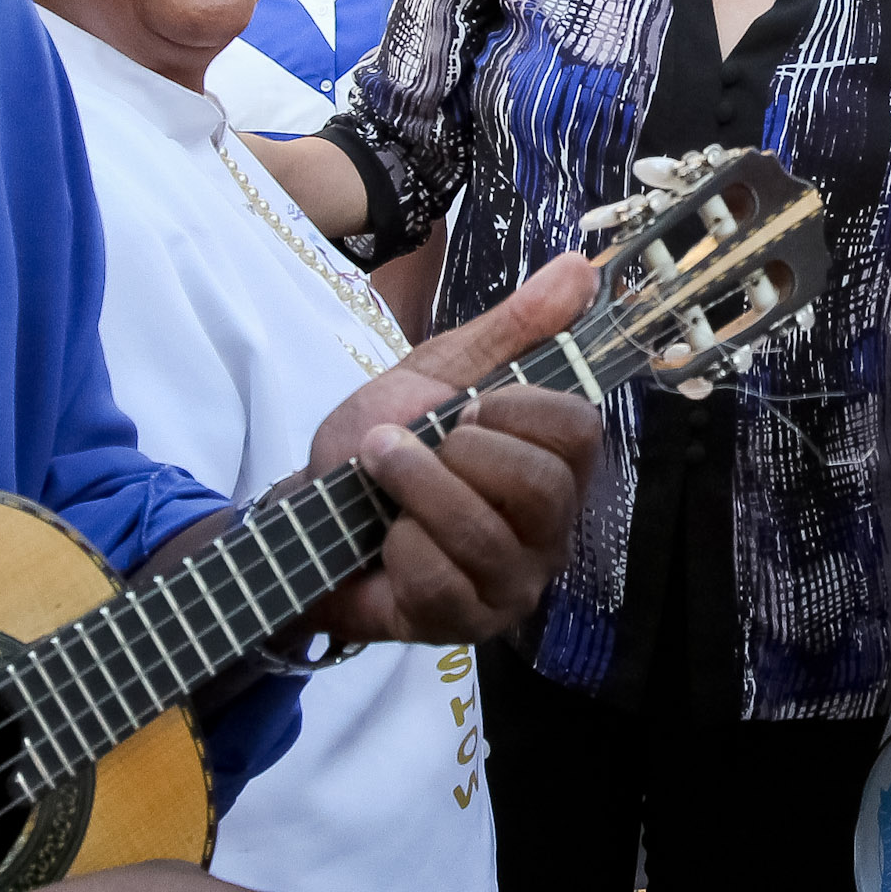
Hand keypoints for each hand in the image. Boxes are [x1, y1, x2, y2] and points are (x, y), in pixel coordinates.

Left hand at [303, 255, 603, 646]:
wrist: (310, 512)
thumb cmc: (387, 442)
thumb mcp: (440, 372)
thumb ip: (512, 327)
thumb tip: (579, 265)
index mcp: (554, 462)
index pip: (579, 430)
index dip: (517, 409)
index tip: (468, 406)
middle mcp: (549, 529)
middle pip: (541, 486)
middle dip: (457, 453)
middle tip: (418, 441)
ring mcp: (512, 583)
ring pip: (484, 535)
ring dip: (414, 489)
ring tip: (379, 471)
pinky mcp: (466, 625)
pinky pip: (440, 583)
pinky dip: (399, 546)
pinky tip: (385, 539)